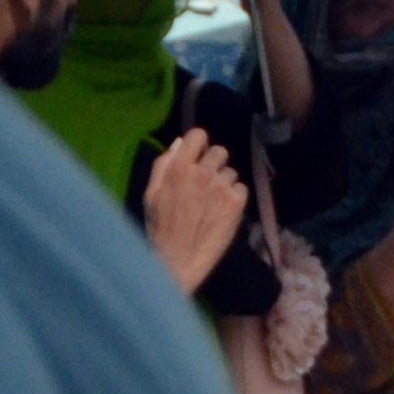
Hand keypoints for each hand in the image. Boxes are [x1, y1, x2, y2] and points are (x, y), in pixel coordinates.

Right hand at [143, 128, 246, 294]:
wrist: (179, 258)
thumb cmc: (160, 226)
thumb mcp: (151, 192)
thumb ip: (164, 165)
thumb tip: (179, 143)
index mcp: (180, 167)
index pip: (198, 135)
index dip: (198, 143)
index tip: (196, 154)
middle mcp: (204, 173)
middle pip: (219, 151)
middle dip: (212, 162)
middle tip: (205, 180)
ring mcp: (223, 187)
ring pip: (231, 172)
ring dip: (223, 181)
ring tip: (211, 200)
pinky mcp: (237, 203)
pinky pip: (241, 188)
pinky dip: (234, 195)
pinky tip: (222, 209)